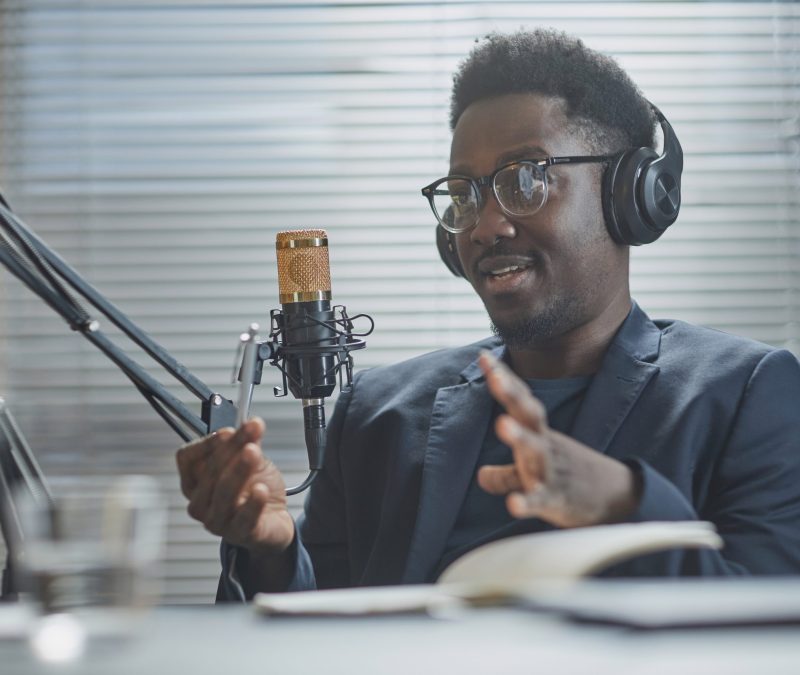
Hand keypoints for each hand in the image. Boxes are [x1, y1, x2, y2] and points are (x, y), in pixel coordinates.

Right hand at [175, 417, 294, 554]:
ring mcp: (217, 521)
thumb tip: (250, 424)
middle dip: (231, 449)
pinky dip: (253, 503)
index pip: (187, 458)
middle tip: (250, 432)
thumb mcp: (250, 460)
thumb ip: (247, 442)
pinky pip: (244, 518)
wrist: (274, 520)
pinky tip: (261, 489)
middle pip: (208, 471)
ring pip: (224, 492)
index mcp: (194, 482)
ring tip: (254, 453)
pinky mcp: (240, 534)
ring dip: (240, 469)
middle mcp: (200, 502)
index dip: (206, 443)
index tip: (228, 431)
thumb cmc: (253, 490)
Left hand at [476, 351, 640, 527]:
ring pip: (536, 451)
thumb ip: (506, 473)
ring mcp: (552, 471)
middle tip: (496, 378)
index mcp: (539, 433)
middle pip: (529, 416)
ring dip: (519, 437)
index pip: (520, 401)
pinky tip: (513, 504)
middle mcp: (546, 446)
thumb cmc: (568, 479)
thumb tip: (481, 475)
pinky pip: (541, 499)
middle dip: (513, 396)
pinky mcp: (558, 499)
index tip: (483, 355)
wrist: (616, 500)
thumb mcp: (534, 472)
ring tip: (502, 424)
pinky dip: (527, 502)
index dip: (503, 379)